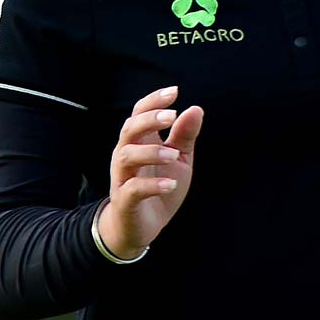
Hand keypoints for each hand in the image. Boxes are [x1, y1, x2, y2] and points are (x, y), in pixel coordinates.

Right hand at [97, 85, 202, 258]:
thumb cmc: (159, 186)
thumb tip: (196, 109)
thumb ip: (184, 136)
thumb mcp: (179, 160)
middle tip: (171, 116)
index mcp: (139, 142)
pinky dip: (152, 185)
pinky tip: (171, 184)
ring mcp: (123, 178)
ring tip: (173, 155)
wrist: (142, 227)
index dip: (153, 100)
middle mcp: (126, 156)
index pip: (139, 113)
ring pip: (126, 156)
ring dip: (151, 152)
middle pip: (129, 129)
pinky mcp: (125, 201)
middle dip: (148, 120)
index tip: (174, 92)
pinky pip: (133, 189)